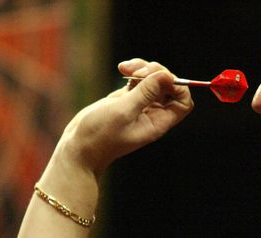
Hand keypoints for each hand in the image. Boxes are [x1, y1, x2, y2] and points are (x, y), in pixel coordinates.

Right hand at [56, 59, 193, 175]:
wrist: (78, 147)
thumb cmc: (99, 136)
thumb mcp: (123, 111)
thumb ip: (145, 93)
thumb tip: (166, 75)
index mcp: (157, 122)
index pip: (182, 102)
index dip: (177, 86)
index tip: (159, 78)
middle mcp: (152, 114)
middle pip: (169, 86)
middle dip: (156, 72)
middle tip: (138, 71)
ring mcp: (139, 105)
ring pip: (153, 80)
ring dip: (143, 68)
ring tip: (125, 67)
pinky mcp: (126, 99)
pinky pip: (139, 80)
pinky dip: (134, 70)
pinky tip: (122, 68)